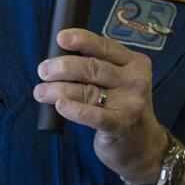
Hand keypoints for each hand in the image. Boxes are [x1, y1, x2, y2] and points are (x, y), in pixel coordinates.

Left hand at [34, 28, 167, 181]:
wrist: (144, 146)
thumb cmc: (122, 107)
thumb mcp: (119, 82)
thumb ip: (97, 68)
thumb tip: (58, 58)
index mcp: (134, 63)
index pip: (104, 46)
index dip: (81, 40)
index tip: (61, 38)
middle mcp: (135, 80)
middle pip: (93, 68)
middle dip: (64, 67)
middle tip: (43, 70)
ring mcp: (131, 104)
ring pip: (88, 91)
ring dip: (59, 90)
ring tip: (41, 91)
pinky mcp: (122, 126)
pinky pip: (94, 115)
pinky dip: (75, 110)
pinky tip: (60, 106)